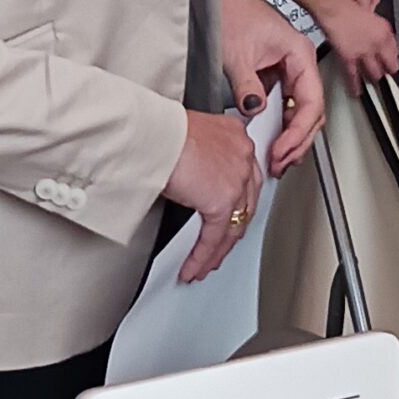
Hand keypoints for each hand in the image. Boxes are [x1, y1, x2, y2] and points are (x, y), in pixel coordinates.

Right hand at [164, 108, 261, 284]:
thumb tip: (194, 181)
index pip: (244, 177)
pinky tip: (193, 267)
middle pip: (246, 204)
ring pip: (234, 225)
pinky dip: (202, 255)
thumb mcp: (190, 139)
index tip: (228, 217)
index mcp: (236, 136)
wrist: (153, 134)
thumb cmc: (160, 131)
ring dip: (217, 250)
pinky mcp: (222, 201)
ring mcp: (237, 179)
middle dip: (231, 231)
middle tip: (219, 248)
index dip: (237, 202)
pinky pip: (214, 237)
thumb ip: (203, 159)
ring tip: (204, 265)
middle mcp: (243, 155)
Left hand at [219, 0, 325, 176]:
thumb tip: (255, 112)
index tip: (282, 150)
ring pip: (301, 112)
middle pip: (311, 112)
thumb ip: (247, 85)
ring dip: (291, 138)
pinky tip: (273, 141)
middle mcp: (300, 62)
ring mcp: (290, 70)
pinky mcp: (277, 76)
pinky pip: (286, 106)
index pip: (311, 102)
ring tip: (277, 158)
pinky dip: (281, 127)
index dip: (297, 132)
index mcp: (300, 53)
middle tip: (280, 162)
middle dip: (298, 141)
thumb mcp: (236, 54)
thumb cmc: (232, 13)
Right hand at [313, 0, 398, 96]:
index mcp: (385, 30)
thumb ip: (374, 19)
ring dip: (373, 77)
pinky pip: (354, 76)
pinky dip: (355, 86)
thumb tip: (373, 22)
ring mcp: (365, 53)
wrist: (332, 5)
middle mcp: (378, 43)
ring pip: (374, 74)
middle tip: (385, 73)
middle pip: (389, 65)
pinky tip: (356, 92)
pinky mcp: (349, 59)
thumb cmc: (347, 2)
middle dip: (386, 69)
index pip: (395, 50)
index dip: (393, 57)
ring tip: (373, 82)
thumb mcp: (371, 8)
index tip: (392, 61)